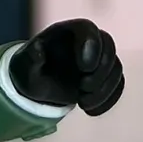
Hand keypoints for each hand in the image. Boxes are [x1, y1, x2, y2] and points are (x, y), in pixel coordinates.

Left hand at [9, 19, 123, 117]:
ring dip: (104, 89)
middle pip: (109, 47)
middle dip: (101, 71)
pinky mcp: (105, 76)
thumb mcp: (24, 66)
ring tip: (83, 103)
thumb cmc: (29, 70)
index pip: (90, 30)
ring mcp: (98, 58)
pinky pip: (118, 85)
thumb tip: (37, 49)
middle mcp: (87, 41)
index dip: (93, 47)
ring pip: (116, 69)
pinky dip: (108, 100)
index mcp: (69, 31)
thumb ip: (31, 58)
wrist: (37, 85)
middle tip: (82, 88)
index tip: (84, 68)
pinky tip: (91, 111)